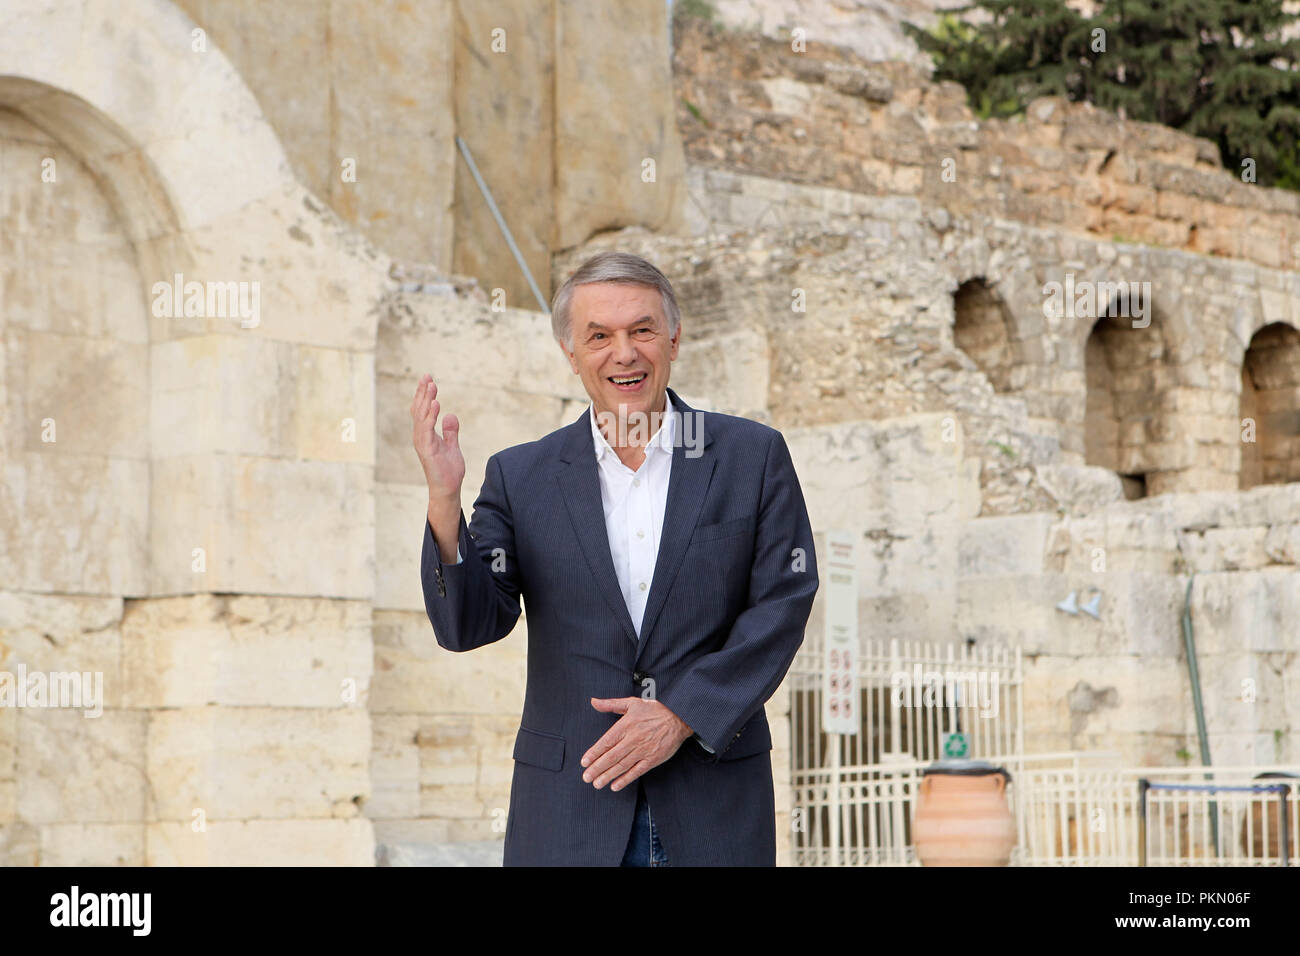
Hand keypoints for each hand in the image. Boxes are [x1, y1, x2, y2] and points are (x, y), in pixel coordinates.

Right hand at [410, 374, 464, 502]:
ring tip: (432, 385)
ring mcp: (422, 442)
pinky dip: (430, 416)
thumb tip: (451, 415)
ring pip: (421, 416)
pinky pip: (427, 429)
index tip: (429, 379)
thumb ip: (450, 431)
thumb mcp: (452, 446)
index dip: (424, 395)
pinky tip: (435, 404)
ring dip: (426, 400)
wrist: (448, 489)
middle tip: (427, 375)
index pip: (422, 410)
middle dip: (423, 392)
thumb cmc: (448, 470)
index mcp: (426, 434)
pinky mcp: (427, 449)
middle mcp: (420, 436)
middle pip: (419, 409)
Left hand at [580, 697, 693, 791]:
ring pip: (622, 766)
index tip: (584, 762)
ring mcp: (643, 750)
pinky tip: (615, 786)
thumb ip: (610, 704)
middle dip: (597, 768)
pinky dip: (625, 779)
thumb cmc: (655, 709)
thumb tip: (593, 702)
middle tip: (586, 777)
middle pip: (611, 757)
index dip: (594, 753)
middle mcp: (633, 739)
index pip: (606, 742)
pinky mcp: (653, 759)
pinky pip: (636, 771)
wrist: (679, 717)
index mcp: (626, 725)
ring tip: (596, 783)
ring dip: (608, 776)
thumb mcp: (631, 702)